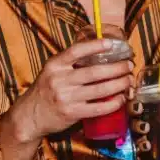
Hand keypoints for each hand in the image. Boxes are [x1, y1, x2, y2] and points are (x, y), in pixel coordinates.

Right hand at [5, 40, 133, 143]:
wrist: (30, 115)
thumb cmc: (46, 90)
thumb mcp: (52, 71)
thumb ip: (70, 63)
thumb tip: (99, 52)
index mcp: (55, 65)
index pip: (76, 51)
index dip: (95, 46)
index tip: (111, 44)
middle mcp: (60, 80)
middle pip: (95, 72)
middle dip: (116, 68)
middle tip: (128, 65)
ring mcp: (66, 97)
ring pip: (100, 90)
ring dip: (119, 84)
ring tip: (128, 80)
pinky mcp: (72, 113)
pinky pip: (98, 108)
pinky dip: (113, 103)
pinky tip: (121, 99)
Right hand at [128, 93, 159, 154]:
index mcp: (153, 110)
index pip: (139, 98)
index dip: (132, 93)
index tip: (133, 91)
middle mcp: (144, 121)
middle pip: (131, 111)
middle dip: (132, 108)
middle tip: (139, 109)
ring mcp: (142, 137)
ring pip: (133, 129)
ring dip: (137, 126)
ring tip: (146, 128)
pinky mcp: (143, 152)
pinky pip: (137, 147)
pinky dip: (141, 145)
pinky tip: (147, 145)